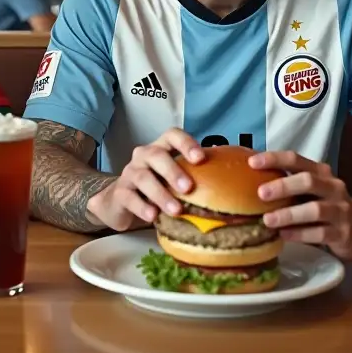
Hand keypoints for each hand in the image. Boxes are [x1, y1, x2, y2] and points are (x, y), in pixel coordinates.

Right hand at [86, 128, 206, 230]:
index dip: (186, 143)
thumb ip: (195, 177)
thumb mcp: (173, 179)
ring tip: (176, 210)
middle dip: (173, 171)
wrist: (121, 202)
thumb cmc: (156, 188)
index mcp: (161, 149)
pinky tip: (153, 216)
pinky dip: (142, 207)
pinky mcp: (119, 193)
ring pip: (143, 178)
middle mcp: (143, 156)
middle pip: (156, 155)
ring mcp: (129, 173)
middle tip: (189, 188)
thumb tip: (232, 181)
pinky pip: (129, 197)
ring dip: (161, 194)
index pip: (172, 135)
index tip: (201, 158)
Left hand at [249, 150, 351, 259]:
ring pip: (315, 209)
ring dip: (289, 214)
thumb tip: (249, 181)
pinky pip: (320, 233)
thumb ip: (290, 183)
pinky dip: (300, 234)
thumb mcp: (313, 190)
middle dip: (283, 186)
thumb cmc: (329, 205)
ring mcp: (341, 211)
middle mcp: (332, 188)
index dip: (274, 159)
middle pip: (308, 181)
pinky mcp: (343, 234)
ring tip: (268, 220)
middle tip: (260, 193)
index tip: (252, 162)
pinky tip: (284, 235)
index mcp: (321, 173)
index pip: (296, 159)